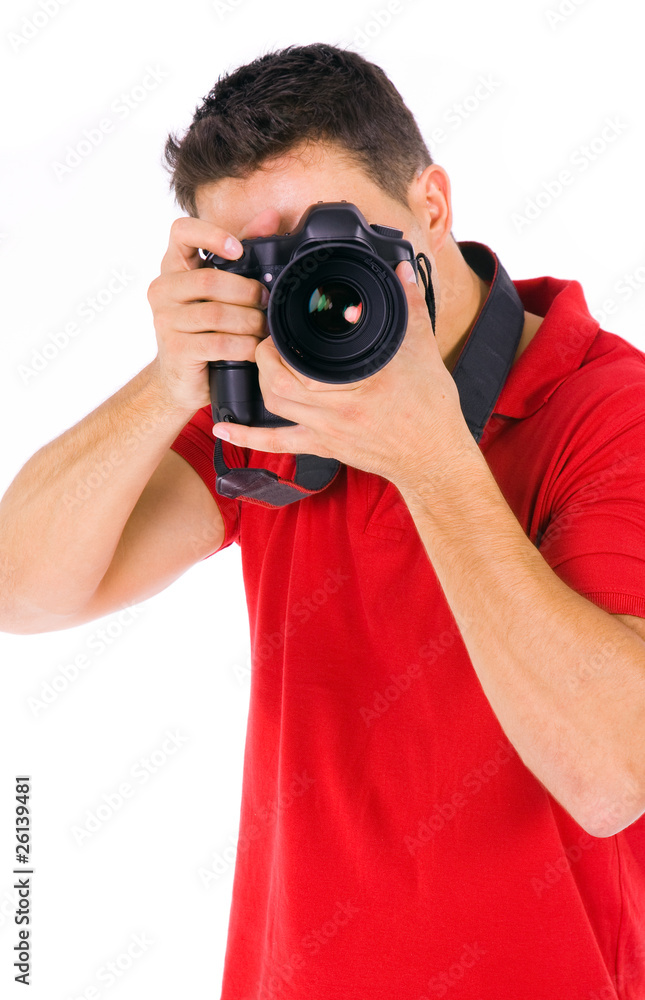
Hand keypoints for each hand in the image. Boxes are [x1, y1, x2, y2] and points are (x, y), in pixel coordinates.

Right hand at [146, 208, 282, 412]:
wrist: (181, 379)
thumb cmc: (204, 328)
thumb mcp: (220, 289)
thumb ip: (242, 252)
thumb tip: (271, 217)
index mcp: (174, 267)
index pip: (181, 232)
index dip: (211, 234)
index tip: (239, 250)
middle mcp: (163, 290)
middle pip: (210, 280)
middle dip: (247, 292)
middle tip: (266, 303)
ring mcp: (165, 321)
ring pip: (217, 313)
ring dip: (249, 321)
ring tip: (262, 327)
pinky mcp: (176, 350)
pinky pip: (219, 342)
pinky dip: (244, 345)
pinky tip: (253, 348)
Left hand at [212, 259, 470, 489]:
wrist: (433, 458)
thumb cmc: (431, 408)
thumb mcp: (423, 351)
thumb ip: (409, 306)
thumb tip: (400, 269)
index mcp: (359, 385)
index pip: (305, 361)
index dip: (281, 340)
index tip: (277, 318)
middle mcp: (336, 412)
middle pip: (277, 383)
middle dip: (264, 356)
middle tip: (266, 336)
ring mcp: (326, 433)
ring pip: (272, 407)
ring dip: (259, 381)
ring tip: (261, 359)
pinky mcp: (323, 448)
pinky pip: (277, 444)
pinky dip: (247, 437)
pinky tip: (224, 428)